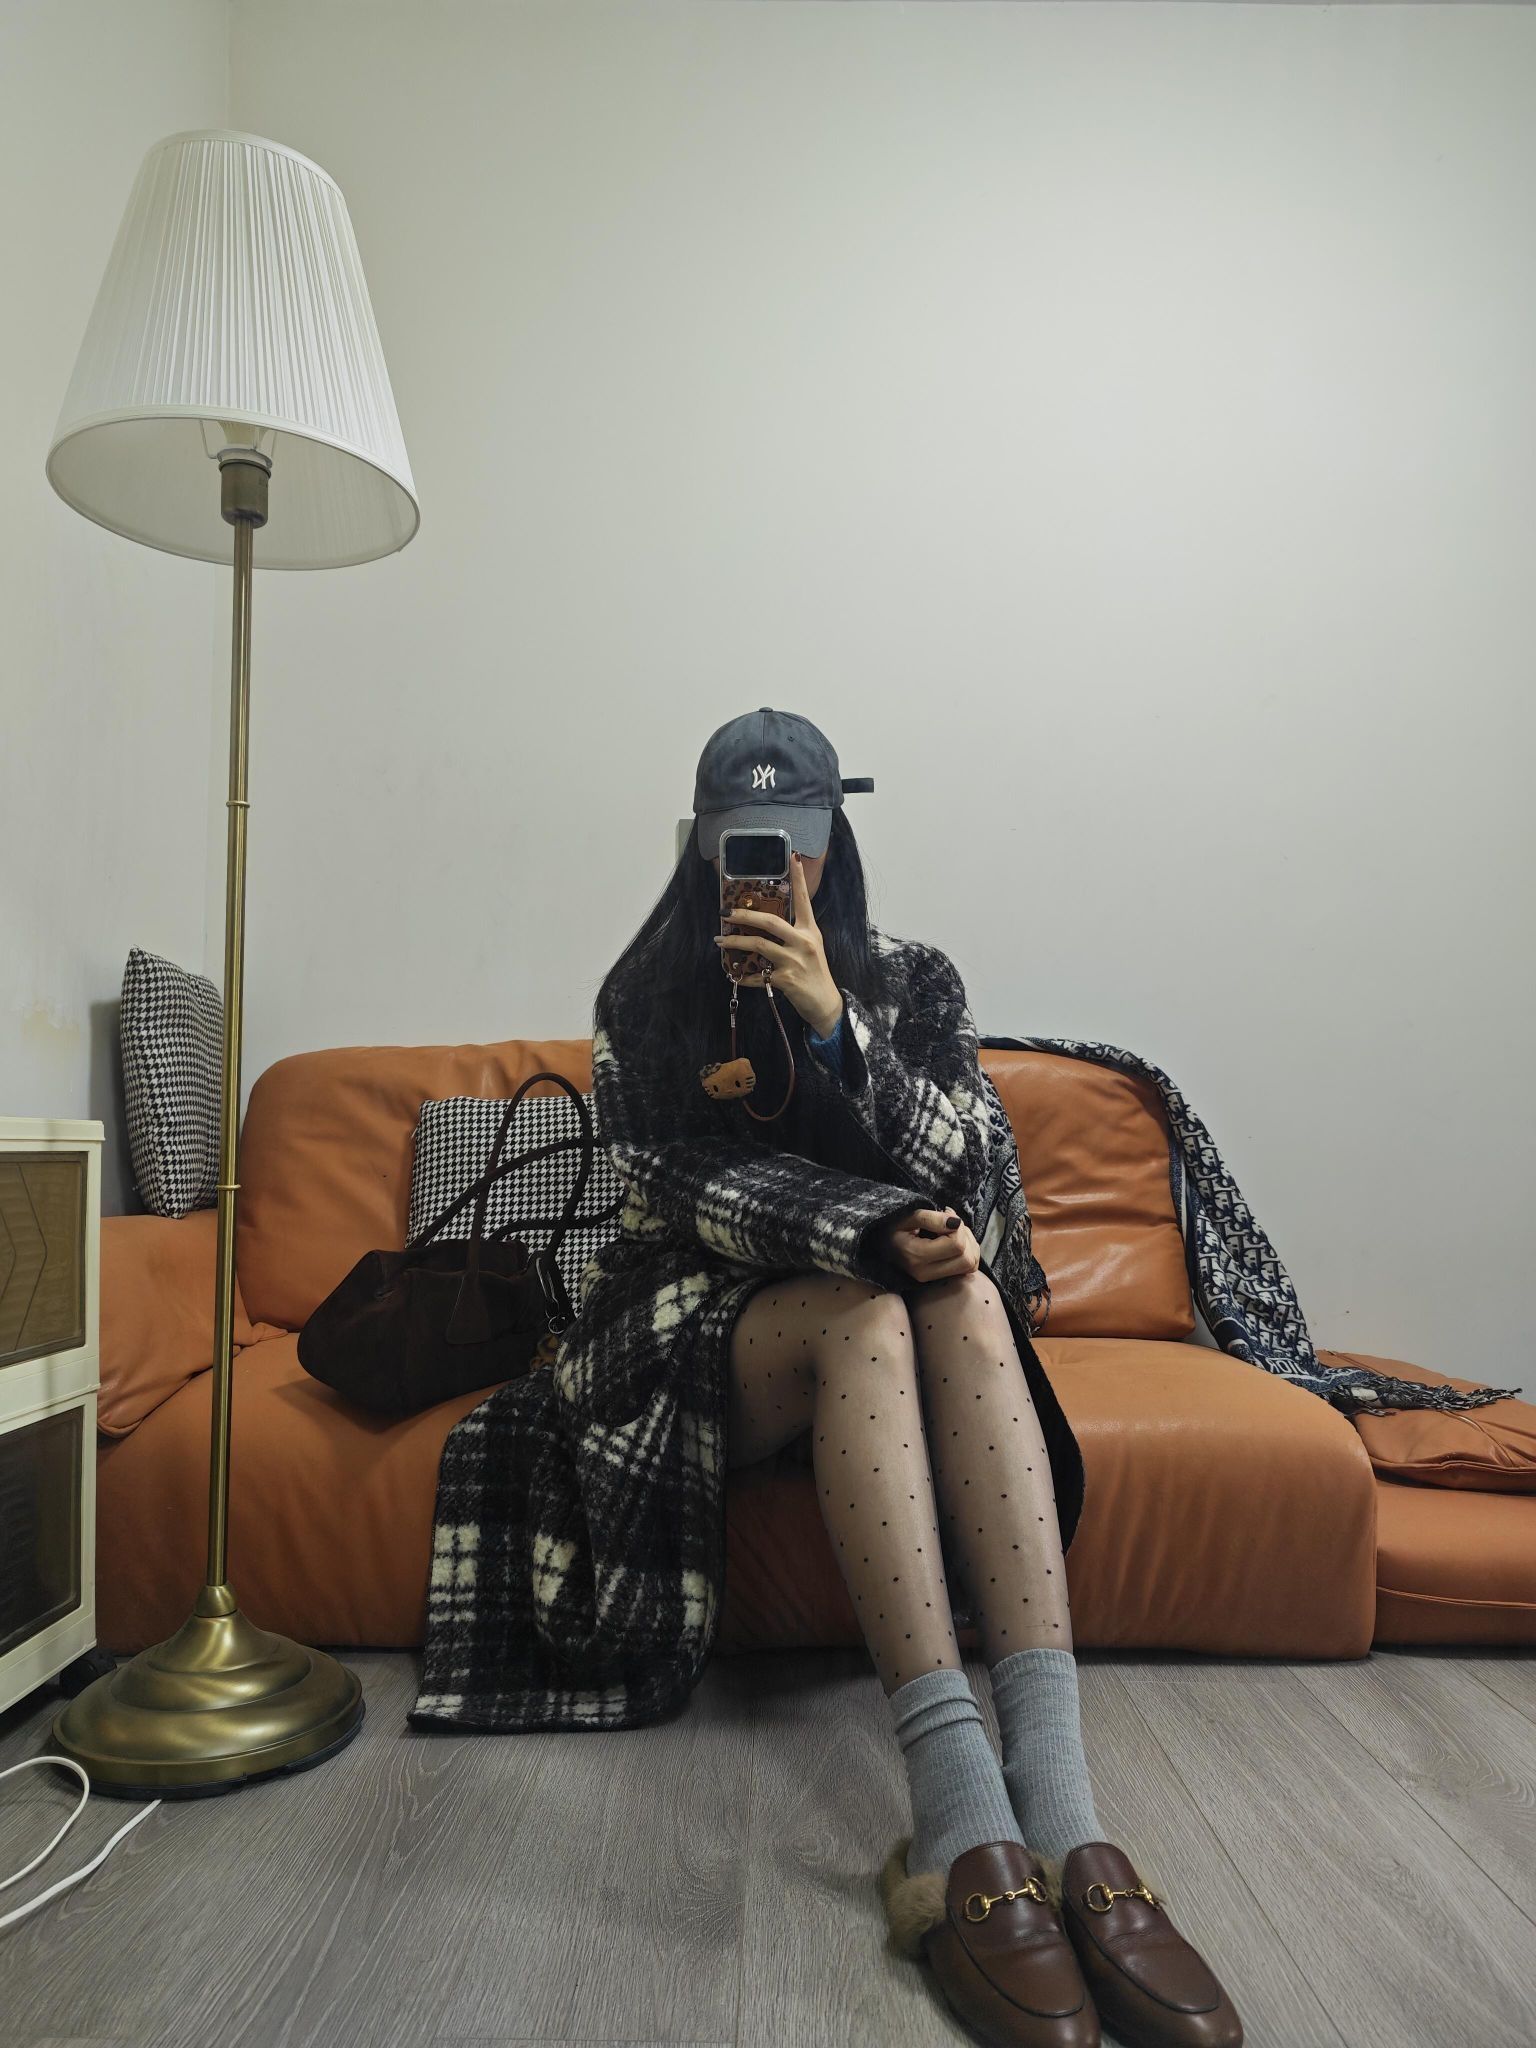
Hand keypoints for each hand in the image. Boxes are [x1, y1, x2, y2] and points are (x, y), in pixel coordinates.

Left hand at [714, 852, 844, 1036]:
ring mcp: (794, 961)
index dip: (799, 879)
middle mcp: (803, 942)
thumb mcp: (810, 947)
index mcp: (810, 931)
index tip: (793, 857)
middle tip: (725, 912)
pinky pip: (757, 975)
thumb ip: (793, 934)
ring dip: (735, 942)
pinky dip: (743, 975)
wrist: (826, 1003)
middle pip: (770, 922)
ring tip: (720, 941)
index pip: (804, 900)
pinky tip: (734, 975)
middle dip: (744, 915)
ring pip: (759, 945)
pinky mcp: (785, 980)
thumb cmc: (815, 973)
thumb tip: (766, 923)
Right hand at [880, 1207, 981, 1282]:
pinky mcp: (940, 1279)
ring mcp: (933, 1279)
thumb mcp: (908, 1216)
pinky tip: (955, 1242)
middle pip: (966, 1259)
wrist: (882, 1244)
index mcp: (916, 1256)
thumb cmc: (894, 1227)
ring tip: (953, 1232)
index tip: (945, 1214)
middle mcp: (925, 1273)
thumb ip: (931, 1218)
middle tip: (952, 1224)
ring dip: (969, 1245)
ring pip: (970, 1265)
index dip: (958, 1226)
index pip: (956, 1245)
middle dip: (965, 1237)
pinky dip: (969, 1253)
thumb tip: (956, 1223)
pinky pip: (968, 1269)